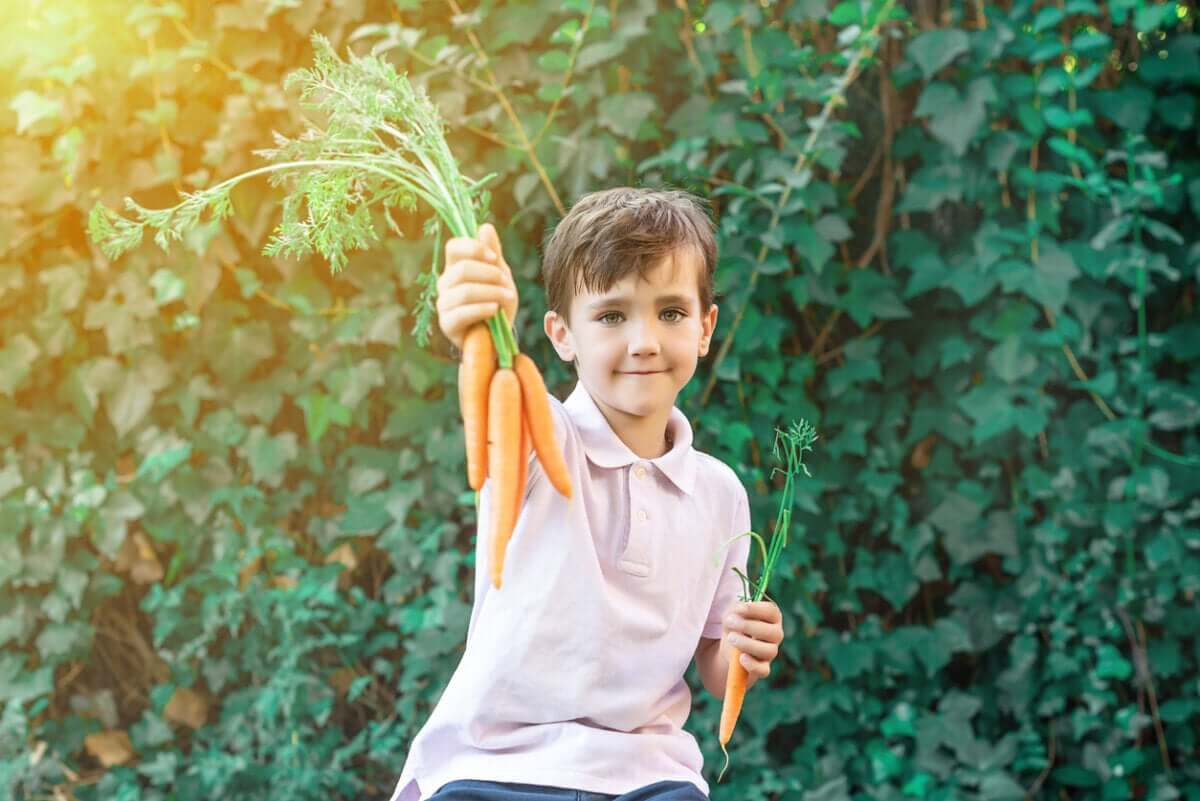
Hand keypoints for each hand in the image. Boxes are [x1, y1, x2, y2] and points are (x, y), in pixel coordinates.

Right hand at [436, 222, 518, 350]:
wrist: (499, 337)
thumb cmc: (498, 303)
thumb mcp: (500, 275)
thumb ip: (493, 253)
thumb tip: (485, 227)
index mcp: (455, 266)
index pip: (454, 247)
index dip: (474, 248)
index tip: (494, 258)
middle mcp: (445, 283)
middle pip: (462, 268)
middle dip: (489, 274)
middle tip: (506, 282)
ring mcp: (443, 304)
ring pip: (464, 291)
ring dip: (491, 292)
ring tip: (508, 297)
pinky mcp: (447, 324)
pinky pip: (462, 312)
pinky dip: (483, 309)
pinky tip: (496, 311)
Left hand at [722, 599, 783, 679]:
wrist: (729, 647)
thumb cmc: (735, 624)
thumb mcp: (732, 613)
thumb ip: (735, 609)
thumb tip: (738, 611)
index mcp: (772, 616)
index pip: (771, 611)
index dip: (756, 609)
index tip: (740, 609)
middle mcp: (776, 634)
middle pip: (772, 632)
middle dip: (748, 626)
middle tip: (730, 622)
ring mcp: (771, 651)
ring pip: (769, 651)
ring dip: (748, 644)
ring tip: (731, 638)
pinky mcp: (764, 667)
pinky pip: (764, 670)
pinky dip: (752, 665)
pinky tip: (741, 658)